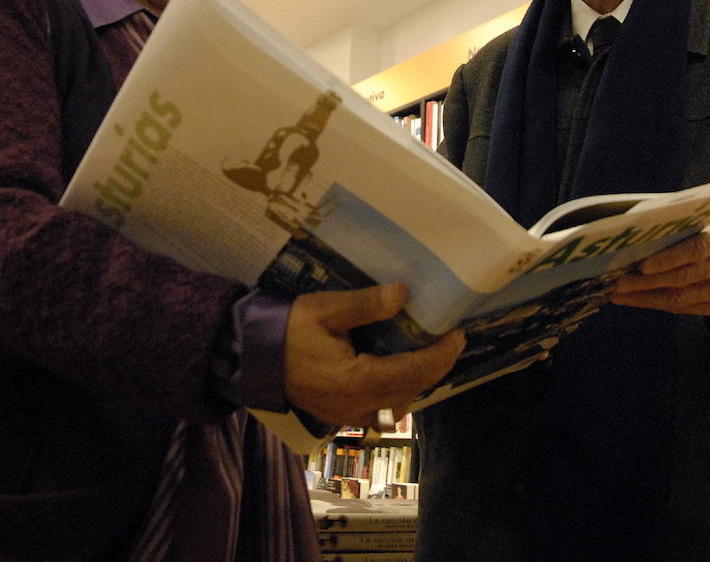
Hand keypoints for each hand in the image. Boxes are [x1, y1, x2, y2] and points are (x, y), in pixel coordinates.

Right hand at [284, 283, 465, 428]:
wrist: (251, 355)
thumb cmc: (288, 328)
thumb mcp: (326, 309)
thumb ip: (366, 305)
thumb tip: (403, 294)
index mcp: (356, 381)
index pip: (412, 372)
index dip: (440, 355)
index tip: (458, 335)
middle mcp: (356, 406)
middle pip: (409, 390)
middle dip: (435, 368)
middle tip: (451, 342)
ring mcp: (346, 416)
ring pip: (396, 405)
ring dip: (416, 383)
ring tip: (430, 355)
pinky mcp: (338, 415)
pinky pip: (378, 412)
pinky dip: (395, 394)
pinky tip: (398, 375)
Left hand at [609, 214, 709, 315]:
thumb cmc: (709, 227)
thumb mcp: (701, 217)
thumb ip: (676, 223)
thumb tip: (632, 233)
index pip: (697, 248)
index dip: (669, 258)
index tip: (642, 264)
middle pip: (685, 276)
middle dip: (647, 282)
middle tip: (618, 282)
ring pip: (681, 298)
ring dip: (646, 297)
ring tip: (618, 294)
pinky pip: (684, 308)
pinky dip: (656, 304)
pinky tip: (635, 299)